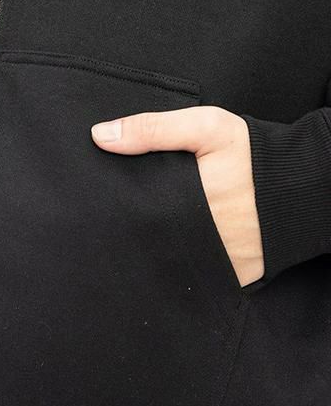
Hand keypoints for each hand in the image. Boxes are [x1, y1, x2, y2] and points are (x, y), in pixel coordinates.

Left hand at [91, 106, 264, 286]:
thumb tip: (100, 136)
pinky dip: (186, 268)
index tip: (101, 210)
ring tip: (145, 240)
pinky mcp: (235, 277)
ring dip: (158, 254)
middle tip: (113, 228)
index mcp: (184, 205)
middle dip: (135, 235)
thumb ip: (153, 129)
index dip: (117, 214)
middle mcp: (199, 240)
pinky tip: (175, 255)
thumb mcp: (206, 128)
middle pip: (150, 243)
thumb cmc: (254, 155)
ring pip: (171, 264)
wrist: (307, 184)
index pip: (135, 218)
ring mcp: (218, 263)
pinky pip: (199, 277)